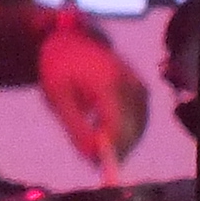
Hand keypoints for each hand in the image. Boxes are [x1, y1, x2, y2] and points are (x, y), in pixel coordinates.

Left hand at [39, 16, 151, 175]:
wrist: (69, 38)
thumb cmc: (59, 66)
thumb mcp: (58, 97)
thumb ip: (75, 127)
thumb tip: (91, 157)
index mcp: (108, 80)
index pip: (119, 124)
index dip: (112, 149)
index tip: (97, 163)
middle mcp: (129, 81)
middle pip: (132, 129)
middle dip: (114, 148)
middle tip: (93, 159)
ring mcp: (138, 83)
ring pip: (137, 127)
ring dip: (119, 140)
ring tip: (92, 137)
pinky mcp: (141, 88)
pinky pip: (139, 119)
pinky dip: (124, 130)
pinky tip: (104, 128)